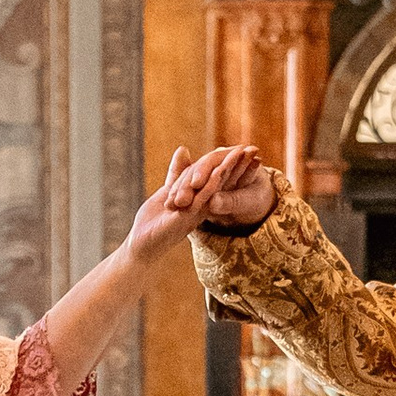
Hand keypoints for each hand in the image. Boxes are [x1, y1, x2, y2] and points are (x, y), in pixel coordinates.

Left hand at [127, 146, 270, 258]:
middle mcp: (200, 204)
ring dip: (231, 171)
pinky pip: (203, 198)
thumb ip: (178, 172)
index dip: (230, 163)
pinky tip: (221, 170)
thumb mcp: (168, 190)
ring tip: (247, 155)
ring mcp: (195, 209)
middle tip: (254, 150)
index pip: (217, 176)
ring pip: (216, 186)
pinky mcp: (187, 216)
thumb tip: (184, 149)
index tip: (246, 150)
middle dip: (237, 165)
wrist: (141, 246)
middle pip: (222, 180)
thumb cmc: (152, 221)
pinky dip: (213, 184)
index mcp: (198, 197)